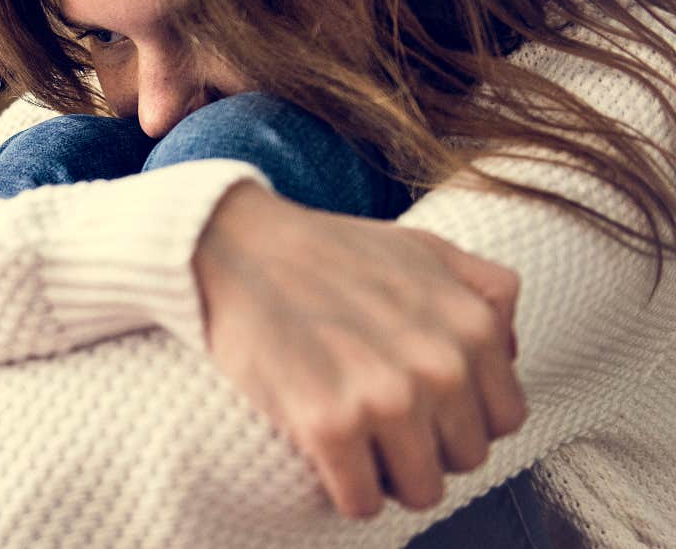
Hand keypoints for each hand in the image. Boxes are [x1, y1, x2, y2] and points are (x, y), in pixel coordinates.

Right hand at [193, 181, 525, 517]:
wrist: (237, 245)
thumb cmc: (327, 249)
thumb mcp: (425, 247)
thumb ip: (487, 290)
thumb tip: (509, 351)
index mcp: (472, 327)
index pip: (503, 419)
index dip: (460, 416)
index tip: (422, 406)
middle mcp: (440, 367)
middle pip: (463, 459)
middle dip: (426, 445)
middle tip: (381, 420)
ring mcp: (386, 399)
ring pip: (420, 490)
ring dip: (388, 475)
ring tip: (357, 443)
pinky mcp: (329, 426)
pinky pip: (362, 501)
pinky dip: (346, 490)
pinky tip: (327, 457)